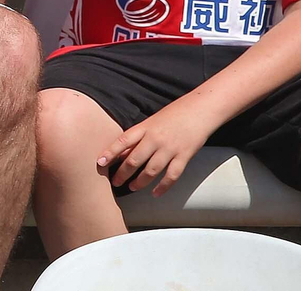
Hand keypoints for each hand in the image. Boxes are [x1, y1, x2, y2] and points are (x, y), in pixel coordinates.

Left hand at [98, 96, 221, 195]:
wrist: (201, 109)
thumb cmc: (175, 113)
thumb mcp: (153, 120)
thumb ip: (139, 136)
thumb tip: (123, 153)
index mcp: (146, 127)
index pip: (123, 141)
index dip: (110, 153)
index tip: (99, 163)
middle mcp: (156, 138)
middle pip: (135, 160)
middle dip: (123, 173)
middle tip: (115, 182)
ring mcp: (170, 148)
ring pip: (151, 171)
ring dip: (140, 182)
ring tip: (132, 187)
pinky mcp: (184, 156)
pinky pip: (171, 176)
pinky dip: (163, 187)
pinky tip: (155, 193)